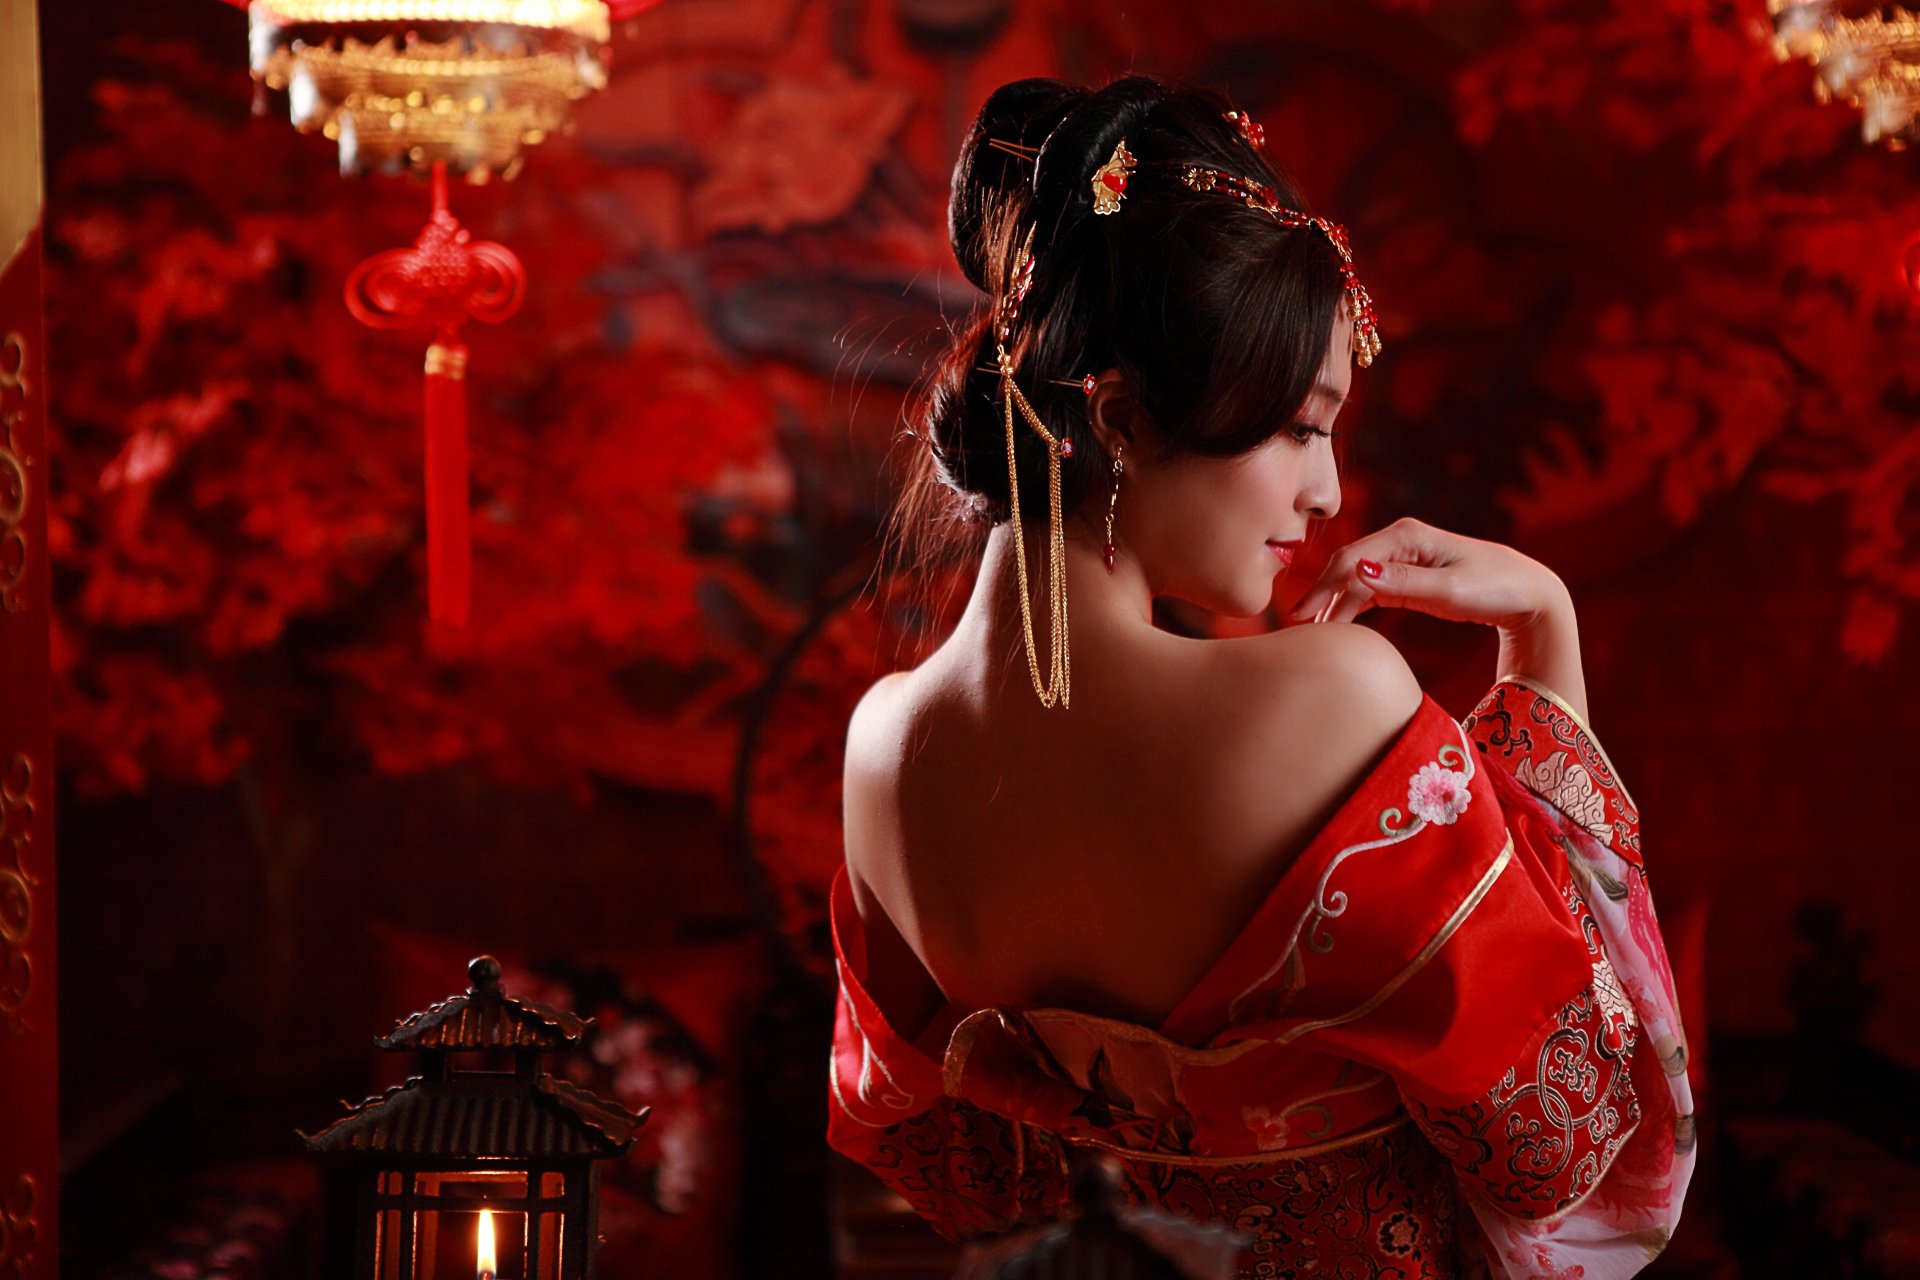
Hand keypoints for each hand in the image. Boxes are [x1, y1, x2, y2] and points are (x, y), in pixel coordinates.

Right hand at [1286, 517, 1570, 631]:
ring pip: (1355, 580)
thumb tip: (1357, 572)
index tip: (1302, 617)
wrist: (1529, 594)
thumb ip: (1404, 584)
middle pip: (1347, 567)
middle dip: (1322, 595)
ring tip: (1315, 634)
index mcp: (1406, 536)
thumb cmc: (1496, 588)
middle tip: (1298, 629)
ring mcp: (1403, 559)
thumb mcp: (1451, 590)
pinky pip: (1370, 591)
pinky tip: (1340, 626)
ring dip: (1335, 604)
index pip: (1351, 559)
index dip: (1323, 587)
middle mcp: (1400, 541)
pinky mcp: (1409, 577)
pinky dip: (1353, 607)